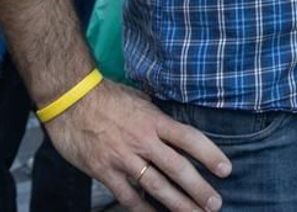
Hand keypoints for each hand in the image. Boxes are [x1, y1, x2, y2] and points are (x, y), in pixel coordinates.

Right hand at [41, 78, 229, 211]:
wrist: (71, 99)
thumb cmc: (107, 96)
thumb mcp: (141, 100)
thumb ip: (158, 119)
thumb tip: (175, 130)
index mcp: (155, 120)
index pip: (190, 138)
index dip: (210, 154)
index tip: (226, 169)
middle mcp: (143, 140)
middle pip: (177, 168)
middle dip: (199, 188)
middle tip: (215, 204)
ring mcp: (123, 158)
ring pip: (156, 186)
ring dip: (177, 204)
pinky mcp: (104, 171)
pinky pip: (127, 196)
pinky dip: (141, 209)